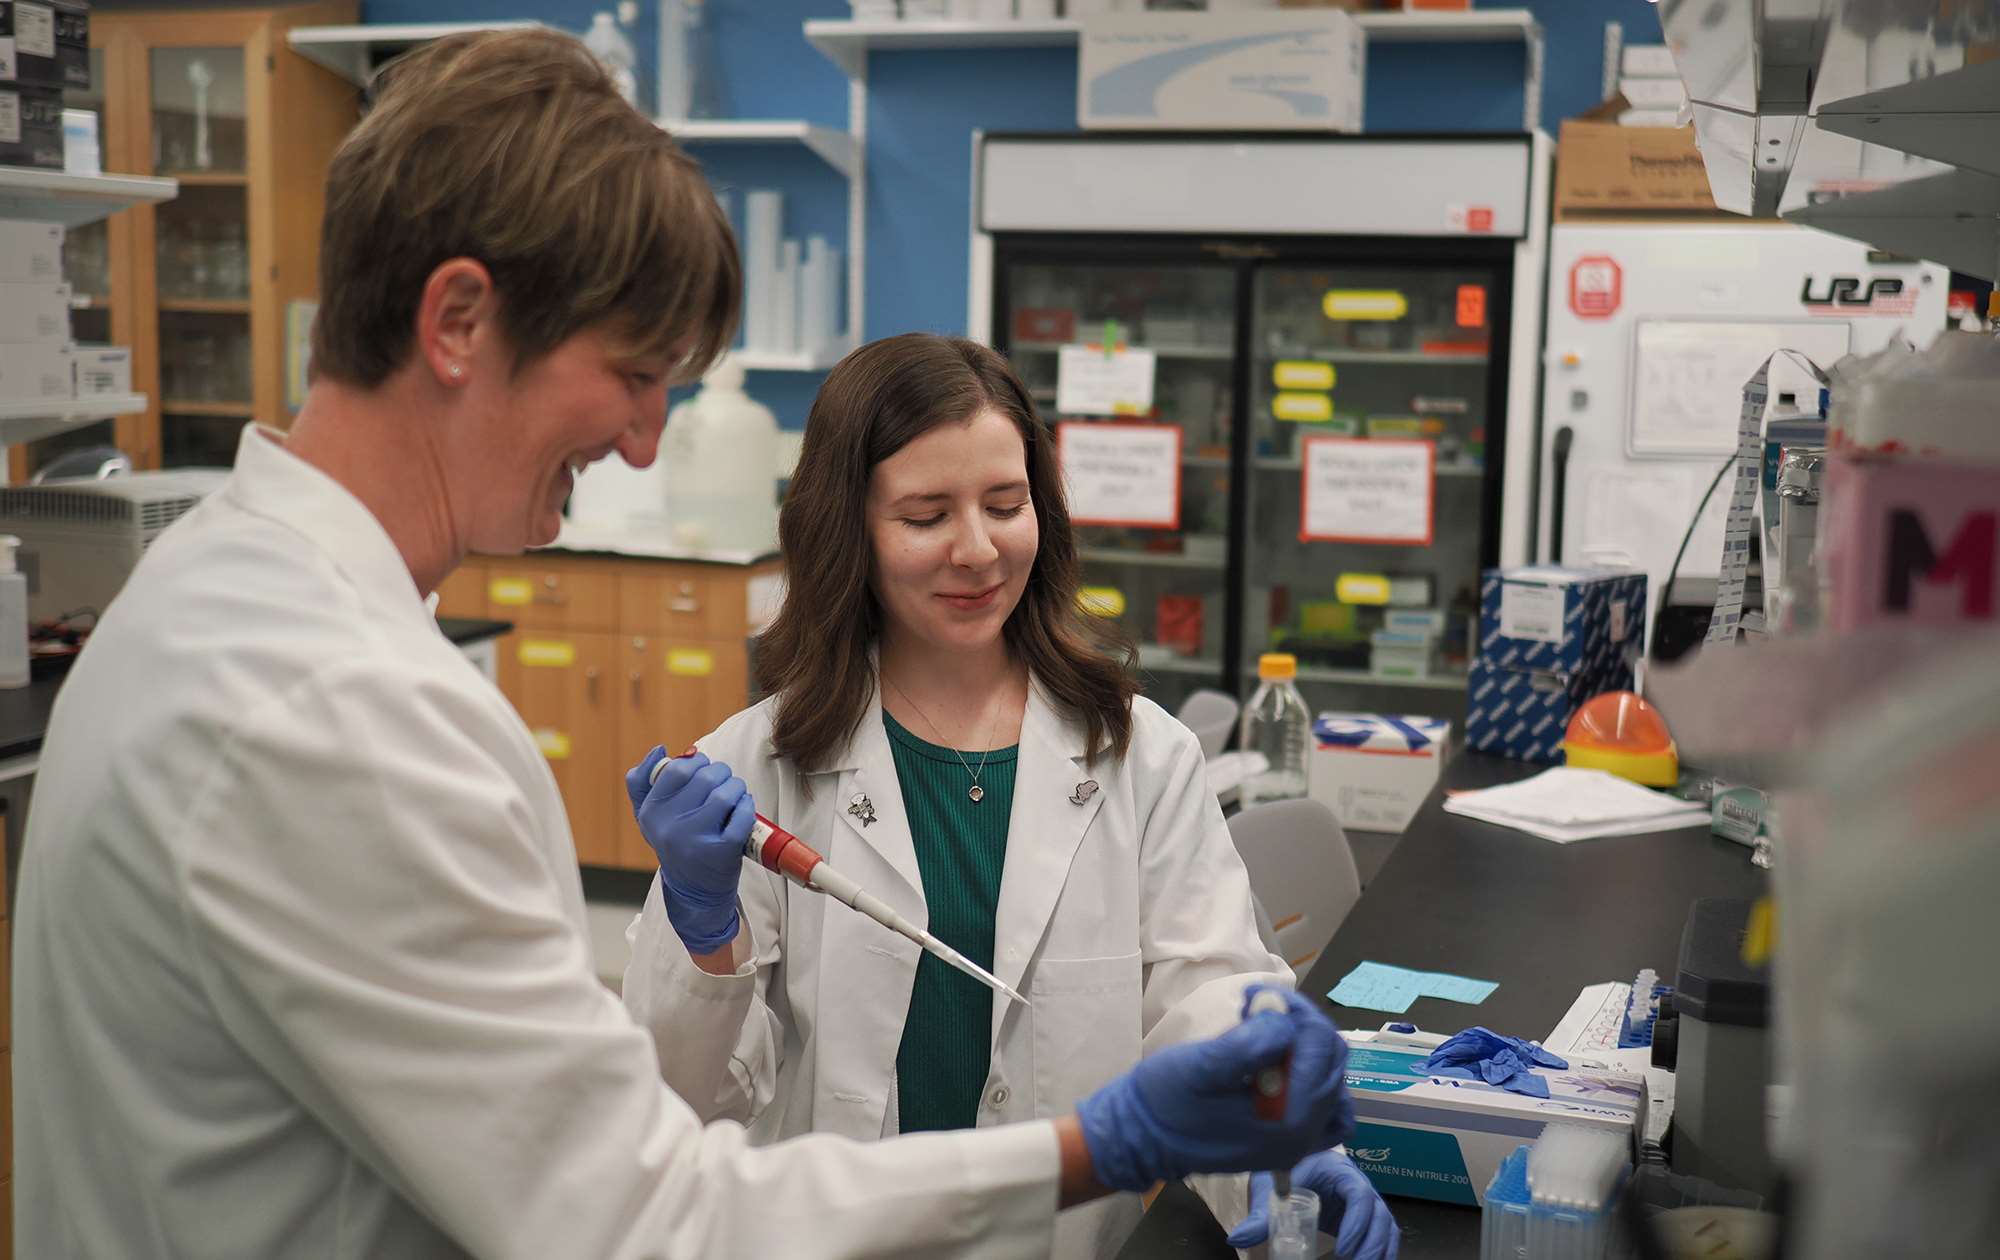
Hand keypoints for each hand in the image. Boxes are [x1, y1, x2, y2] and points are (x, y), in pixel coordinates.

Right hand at [624, 747, 753, 952]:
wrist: (694, 891)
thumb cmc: (676, 844)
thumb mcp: (649, 816)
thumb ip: (643, 781)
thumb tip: (659, 749)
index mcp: (651, 812)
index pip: (677, 769)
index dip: (696, 763)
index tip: (703, 770)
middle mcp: (669, 826)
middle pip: (705, 777)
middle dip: (721, 774)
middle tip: (724, 783)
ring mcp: (696, 839)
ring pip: (725, 793)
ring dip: (736, 788)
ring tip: (735, 795)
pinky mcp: (722, 851)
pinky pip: (742, 814)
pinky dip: (747, 807)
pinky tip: (743, 810)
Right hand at [1073, 986, 1351, 1192]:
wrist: (1141, 1136)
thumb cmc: (1166, 1100)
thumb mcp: (1202, 1066)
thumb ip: (1249, 1046)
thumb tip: (1284, 1020)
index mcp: (1287, 1121)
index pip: (1320, 1050)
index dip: (1295, 1013)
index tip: (1257, 996)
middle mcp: (1303, 1137)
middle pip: (1330, 1061)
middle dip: (1300, 1023)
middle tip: (1261, 1005)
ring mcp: (1297, 1141)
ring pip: (1330, 1078)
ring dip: (1307, 1045)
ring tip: (1270, 1028)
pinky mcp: (1285, 1138)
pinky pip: (1323, 1107)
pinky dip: (1314, 1078)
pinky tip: (1285, 1062)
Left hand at [1226, 1150, 1399, 1259]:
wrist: (1290, 1172)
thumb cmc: (1285, 1174)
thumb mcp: (1272, 1191)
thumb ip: (1261, 1216)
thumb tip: (1238, 1239)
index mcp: (1338, 1170)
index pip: (1358, 1193)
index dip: (1356, 1222)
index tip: (1342, 1248)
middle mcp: (1357, 1184)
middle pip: (1378, 1212)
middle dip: (1372, 1242)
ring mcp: (1364, 1201)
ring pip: (1385, 1224)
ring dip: (1379, 1249)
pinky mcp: (1364, 1218)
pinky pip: (1383, 1233)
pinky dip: (1382, 1250)